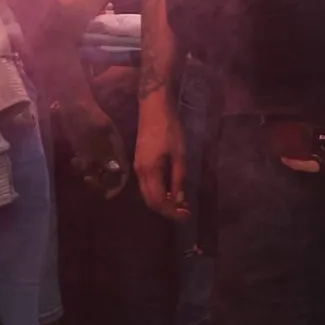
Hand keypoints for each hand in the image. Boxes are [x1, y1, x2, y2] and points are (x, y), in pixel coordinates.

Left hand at [58, 95, 127, 198]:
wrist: (72, 102)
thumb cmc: (87, 113)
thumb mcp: (98, 130)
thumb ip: (105, 149)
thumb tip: (115, 170)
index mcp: (116, 147)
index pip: (123, 170)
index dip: (119, 185)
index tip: (108, 195)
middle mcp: (108, 152)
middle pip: (110, 175)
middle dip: (100, 182)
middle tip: (88, 179)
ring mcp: (95, 151)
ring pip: (96, 172)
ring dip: (88, 175)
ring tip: (79, 165)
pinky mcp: (82, 150)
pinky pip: (84, 167)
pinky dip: (80, 169)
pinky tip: (74, 160)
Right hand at [133, 97, 187, 220]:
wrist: (154, 109)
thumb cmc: (170, 130)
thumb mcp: (179, 155)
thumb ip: (179, 178)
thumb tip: (179, 200)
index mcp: (149, 172)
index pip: (158, 202)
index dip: (171, 212)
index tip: (186, 216)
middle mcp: (139, 173)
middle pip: (150, 201)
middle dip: (167, 210)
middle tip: (185, 213)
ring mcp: (137, 168)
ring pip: (148, 194)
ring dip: (163, 202)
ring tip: (180, 204)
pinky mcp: (140, 163)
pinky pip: (147, 185)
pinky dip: (159, 192)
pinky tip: (171, 191)